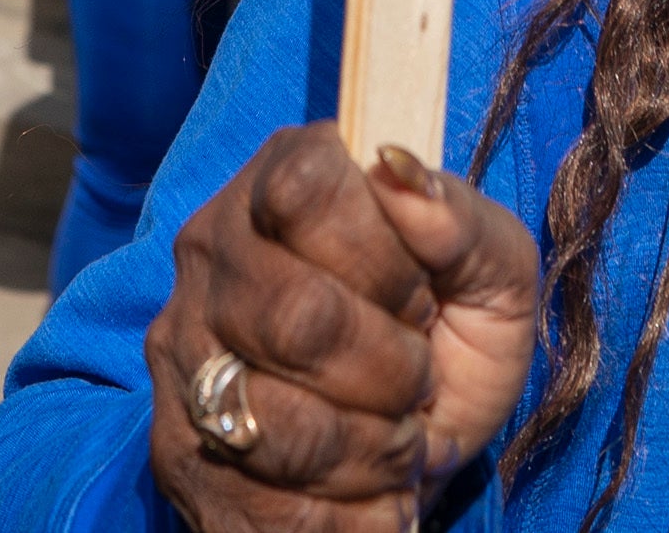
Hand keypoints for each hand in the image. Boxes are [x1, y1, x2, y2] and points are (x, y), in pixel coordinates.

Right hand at [146, 128, 540, 531]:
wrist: (409, 442)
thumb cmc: (451, 339)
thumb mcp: (492, 277)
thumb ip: (462, 222)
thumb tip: (399, 171)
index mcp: (281, 183)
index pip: (305, 193)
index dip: (381, 260)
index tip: (421, 297)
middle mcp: (211, 253)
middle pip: (296, 318)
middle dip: (392, 375)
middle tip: (416, 383)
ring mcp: (182, 352)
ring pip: (279, 425)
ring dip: (373, 454)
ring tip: (394, 443)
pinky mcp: (176, 449)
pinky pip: (263, 505)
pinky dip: (347, 518)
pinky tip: (370, 496)